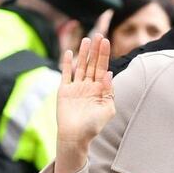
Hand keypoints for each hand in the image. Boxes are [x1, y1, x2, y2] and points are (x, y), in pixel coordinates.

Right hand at [55, 34, 115, 172]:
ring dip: (83, 53)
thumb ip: (109, 92)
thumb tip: (109, 74)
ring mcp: (76, 88)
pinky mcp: (64, 91)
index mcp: (99, 91)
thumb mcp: (107, 110)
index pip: (102, 68)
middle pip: (92, 64)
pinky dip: (67, 63)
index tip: (106, 41)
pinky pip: (66, 74)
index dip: (104, 55)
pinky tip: (70, 52)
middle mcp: (88, 87)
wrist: (75, 137)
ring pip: (80, 66)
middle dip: (95, 50)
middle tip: (98, 35)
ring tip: (87, 39)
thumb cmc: (93, 127)